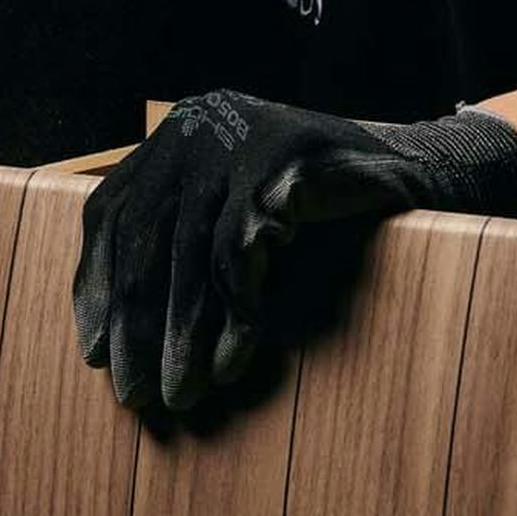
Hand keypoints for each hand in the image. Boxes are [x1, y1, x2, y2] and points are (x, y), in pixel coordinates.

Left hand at [72, 92, 516, 415]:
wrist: (422, 181)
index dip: (98, 286)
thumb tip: (106, 341)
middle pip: (147, 237)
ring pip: (189, 250)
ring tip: (181, 393)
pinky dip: (233, 317)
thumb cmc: (322, 216)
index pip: (114, 214)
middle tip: (135, 392)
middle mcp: (199, 122)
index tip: (93, 353)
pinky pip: (240, 252)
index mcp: (176, 133)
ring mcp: (243, 134)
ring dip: (182, 334)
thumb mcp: (234, 227)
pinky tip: (230, 364)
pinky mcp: (284, 159)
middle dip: (138, 324)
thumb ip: (178, 256)